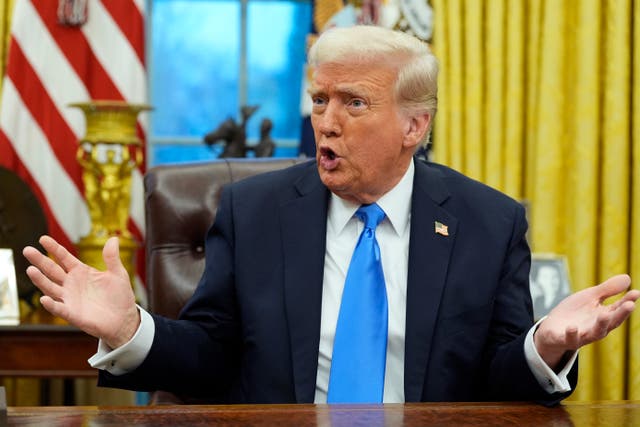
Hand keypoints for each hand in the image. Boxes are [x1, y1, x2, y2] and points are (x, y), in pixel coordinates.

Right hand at [23, 235, 139, 348]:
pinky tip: (44, 298)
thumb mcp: (118, 274)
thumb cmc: (119, 296)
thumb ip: (112, 257)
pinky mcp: (72, 314)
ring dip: (40, 280)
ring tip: (30, 270)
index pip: (64, 257)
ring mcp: (69, 298)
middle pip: (52, 270)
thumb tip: (113, 239)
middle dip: (40, 260)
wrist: (124, 319)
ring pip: (50, 287)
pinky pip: (58, 308)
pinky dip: (51, 304)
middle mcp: (71, 284)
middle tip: (27, 250)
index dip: (54, 248)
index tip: (43, 238)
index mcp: (81, 272)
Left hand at [534, 274, 638, 368]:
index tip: (636, 292)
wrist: (552, 329)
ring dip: (600, 325)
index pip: (618, 309)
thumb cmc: (575, 313)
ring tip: (604, 315)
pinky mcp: (565, 339)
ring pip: (594, 333)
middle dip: (620, 314)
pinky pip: (569, 338)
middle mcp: (596, 328)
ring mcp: (581, 335)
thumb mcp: (589, 298)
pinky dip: (572, 334)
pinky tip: (572, 327)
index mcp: (603, 317)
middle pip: (610, 322)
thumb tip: (628, 277)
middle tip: (630, 305)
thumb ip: (606, 290)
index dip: (627, 302)